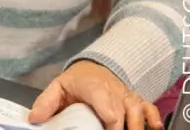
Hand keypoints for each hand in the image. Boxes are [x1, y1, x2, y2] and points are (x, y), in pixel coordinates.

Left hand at [28, 60, 162, 129]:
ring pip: (138, 113)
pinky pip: (150, 109)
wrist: (94, 67)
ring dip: (136, 128)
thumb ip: (46, 102)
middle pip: (123, 115)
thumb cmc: (77, 81)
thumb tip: (35, 118)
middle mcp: (114, 92)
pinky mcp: (137, 101)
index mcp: (94, 88)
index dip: (110, 122)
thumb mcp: (58, 87)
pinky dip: (154, 120)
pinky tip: (154, 128)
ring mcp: (127, 97)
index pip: (107, 107)